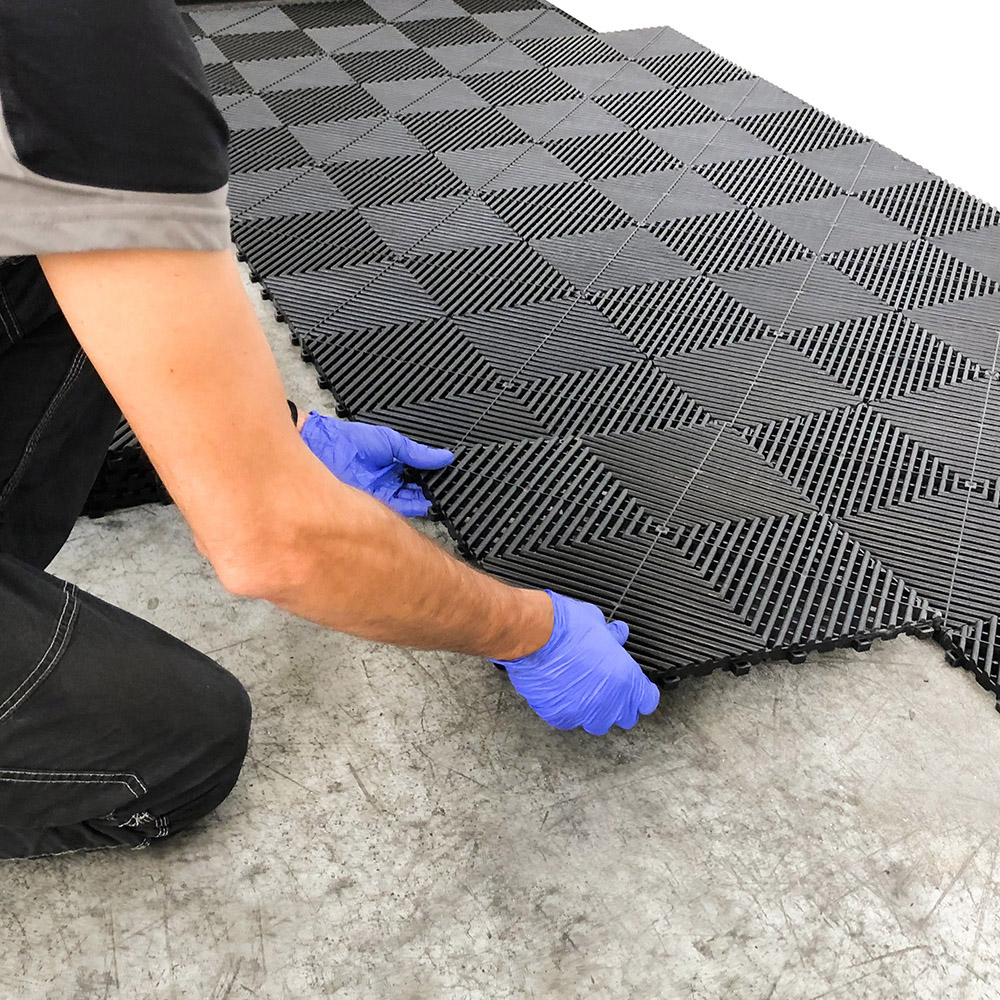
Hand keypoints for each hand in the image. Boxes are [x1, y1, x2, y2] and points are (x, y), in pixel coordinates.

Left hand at [301, 412, 452, 515]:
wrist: (321, 448)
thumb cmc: (348, 440)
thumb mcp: (391, 442)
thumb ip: (416, 453)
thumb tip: (444, 456)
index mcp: (391, 466)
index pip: (417, 477)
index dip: (431, 479)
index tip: (447, 480)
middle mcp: (387, 483)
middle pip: (415, 492)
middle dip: (429, 493)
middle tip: (445, 492)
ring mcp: (379, 496)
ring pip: (408, 504)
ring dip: (422, 502)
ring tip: (437, 498)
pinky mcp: (372, 507)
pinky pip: (396, 511)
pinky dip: (410, 509)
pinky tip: (423, 505)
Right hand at [493, 590, 658, 734]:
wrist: (536, 638)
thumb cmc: (567, 628)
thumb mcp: (597, 623)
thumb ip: (612, 635)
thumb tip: (617, 634)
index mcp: (626, 680)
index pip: (647, 700)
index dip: (643, 693)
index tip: (638, 688)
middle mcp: (609, 703)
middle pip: (625, 717)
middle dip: (620, 705)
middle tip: (609, 688)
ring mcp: (584, 714)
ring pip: (597, 724)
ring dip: (595, 712)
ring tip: (585, 693)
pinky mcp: (559, 717)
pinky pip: (568, 720)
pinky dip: (567, 710)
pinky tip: (561, 693)